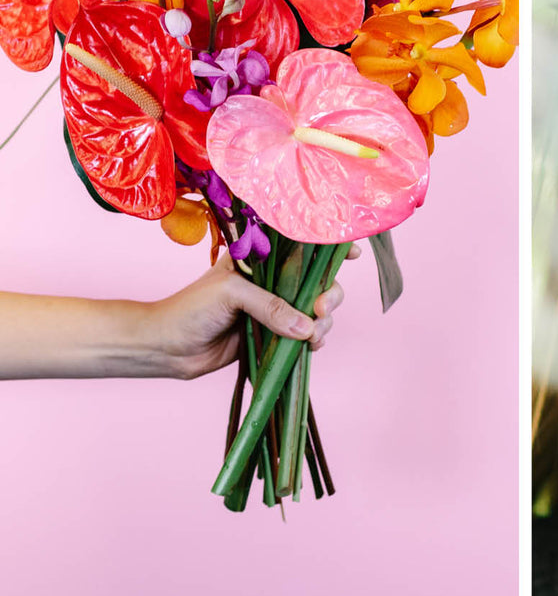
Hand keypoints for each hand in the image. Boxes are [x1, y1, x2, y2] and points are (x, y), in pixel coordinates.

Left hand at [147, 246, 360, 379]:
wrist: (165, 348)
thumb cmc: (191, 309)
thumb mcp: (232, 295)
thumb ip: (271, 307)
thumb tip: (307, 328)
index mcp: (262, 260)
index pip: (302, 247)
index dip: (330, 249)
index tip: (353, 253)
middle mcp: (273, 283)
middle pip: (317, 282)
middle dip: (330, 294)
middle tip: (322, 309)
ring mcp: (274, 310)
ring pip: (315, 311)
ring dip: (322, 322)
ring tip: (313, 336)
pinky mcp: (272, 337)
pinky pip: (303, 337)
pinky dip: (313, 342)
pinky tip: (310, 347)